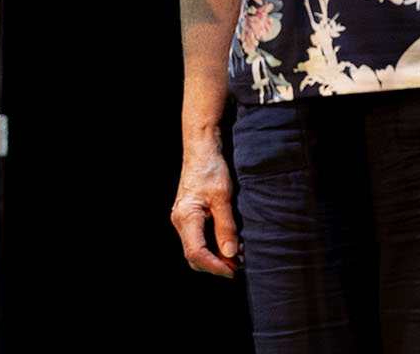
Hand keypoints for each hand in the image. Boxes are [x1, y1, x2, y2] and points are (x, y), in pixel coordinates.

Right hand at [171, 134, 240, 276]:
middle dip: (216, 264)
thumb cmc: (211, 168)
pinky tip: (231, 241)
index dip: (215, 267)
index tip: (233, 272)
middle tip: (239, 264)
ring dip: (217, 255)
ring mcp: (183, 218)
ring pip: (197, 248)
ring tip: (238, 252)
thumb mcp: (223, 197)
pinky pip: (199, 238)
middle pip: (194, 256)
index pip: (196, 253)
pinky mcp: (190, 215)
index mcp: (186, 216)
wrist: (202, 148)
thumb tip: (230, 255)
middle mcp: (180, 221)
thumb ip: (226, 227)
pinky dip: (214, 245)